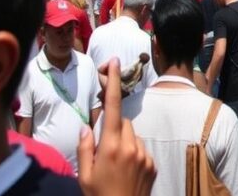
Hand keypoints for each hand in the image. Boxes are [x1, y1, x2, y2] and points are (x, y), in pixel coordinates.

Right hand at [78, 58, 156, 195]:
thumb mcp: (84, 176)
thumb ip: (85, 149)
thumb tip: (86, 127)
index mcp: (110, 148)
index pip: (111, 108)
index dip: (112, 83)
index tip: (114, 62)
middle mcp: (130, 147)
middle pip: (122, 122)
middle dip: (113, 128)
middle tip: (104, 150)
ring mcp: (144, 155)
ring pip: (133, 135)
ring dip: (124, 142)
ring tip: (116, 165)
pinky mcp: (153, 163)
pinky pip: (142, 149)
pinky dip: (134, 154)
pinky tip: (127, 172)